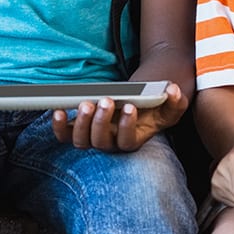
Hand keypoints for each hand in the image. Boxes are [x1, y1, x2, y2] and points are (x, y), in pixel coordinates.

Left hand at [51, 81, 187, 152]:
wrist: (140, 103)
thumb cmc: (155, 107)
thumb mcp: (172, 105)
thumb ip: (176, 100)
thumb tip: (172, 90)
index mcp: (132, 140)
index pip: (127, 141)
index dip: (127, 126)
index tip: (131, 106)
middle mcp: (111, 142)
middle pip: (101, 142)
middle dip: (102, 122)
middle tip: (106, 101)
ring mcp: (93, 136)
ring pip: (82, 141)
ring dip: (81, 123)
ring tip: (86, 103)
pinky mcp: (80, 128)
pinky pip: (65, 134)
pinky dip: (59, 126)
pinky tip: (57, 111)